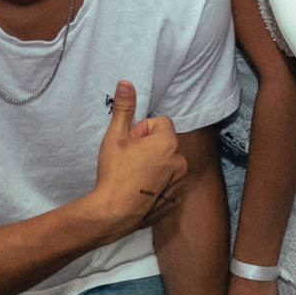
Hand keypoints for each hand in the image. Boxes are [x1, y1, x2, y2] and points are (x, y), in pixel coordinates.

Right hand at [87, 83, 185, 241]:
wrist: (115, 212)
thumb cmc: (115, 172)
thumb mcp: (116, 136)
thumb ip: (124, 108)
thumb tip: (126, 82)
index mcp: (168, 142)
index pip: (159, 123)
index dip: (141, 131)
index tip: (129, 144)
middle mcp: (180, 160)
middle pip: (164, 142)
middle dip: (148, 147)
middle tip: (129, 160)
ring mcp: (180, 182)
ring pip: (166, 162)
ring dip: (154, 164)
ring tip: (133, 176)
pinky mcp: (176, 199)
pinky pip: (168, 182)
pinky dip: (157, 183)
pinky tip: (139, 189)